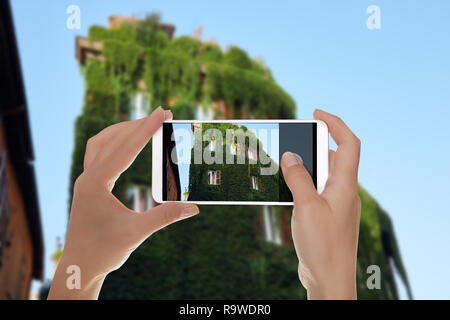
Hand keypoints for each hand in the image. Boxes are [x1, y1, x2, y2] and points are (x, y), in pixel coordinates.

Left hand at [48, 107, 198, 299]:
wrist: (79, 266)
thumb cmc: (103, 252)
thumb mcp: (136, 233)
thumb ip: (164, 217)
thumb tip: (193, 207)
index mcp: (95, 184)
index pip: (125, 149)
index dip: (146, 130)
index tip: (162, 112)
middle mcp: (88, 177)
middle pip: (113, 139)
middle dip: (138, 124)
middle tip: (162, 113)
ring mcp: (86, 180)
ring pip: (101, 142)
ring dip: (123, 130)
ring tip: (146, 123)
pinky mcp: (89, 185)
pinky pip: (99, 153)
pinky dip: (115, 142)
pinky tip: (127, 145)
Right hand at [281, 109, 360, 299]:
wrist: (330, 279)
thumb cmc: (323, 245)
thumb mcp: (306, 207)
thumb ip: (298, 178)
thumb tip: (290, 155)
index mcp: (345, 185)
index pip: (348, 144)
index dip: (335, 124)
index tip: (316, 113)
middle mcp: (344, 191)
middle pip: (334, 157)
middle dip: (314, 144)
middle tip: (293, 138)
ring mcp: (336, 204)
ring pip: (322, 175)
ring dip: (306, 166)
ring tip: (283, 162)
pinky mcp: (326, 216)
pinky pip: (315, 191)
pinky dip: (302, 184)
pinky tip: (285, 188)